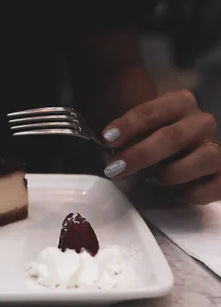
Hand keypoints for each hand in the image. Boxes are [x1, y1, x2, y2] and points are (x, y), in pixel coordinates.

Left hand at [101, 90, 219, 204]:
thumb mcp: (134, 131)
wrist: (172, 154)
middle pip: (173, 136)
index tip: (108, 138)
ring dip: (172, 172)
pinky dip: (195, 192)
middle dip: (140, 154)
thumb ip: (123, 137)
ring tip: (150, 181)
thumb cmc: (147, 140)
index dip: (129, 125)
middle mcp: (200, 122)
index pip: (152, 111)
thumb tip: (105, 151)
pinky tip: (176, 194)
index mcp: (178, 103)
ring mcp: (214, 147)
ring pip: (205, 157)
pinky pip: (218, 184)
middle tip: (114, 168)